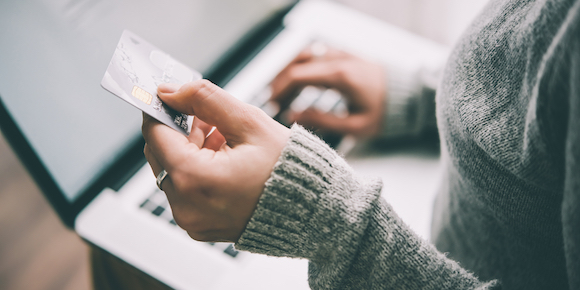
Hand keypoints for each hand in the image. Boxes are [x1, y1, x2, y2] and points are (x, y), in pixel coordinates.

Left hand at [142, 80, 290, 242]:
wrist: (312, 210)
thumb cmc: (289, 170)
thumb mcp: (249, 122)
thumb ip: (205, 99)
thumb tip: (171, 91)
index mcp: (194, 180)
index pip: (155, 133)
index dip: (161, 108)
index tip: (169, 95)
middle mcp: (185, 206)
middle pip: (160, 153)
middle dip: (180, 129)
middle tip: (208, 117)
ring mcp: (191, 221)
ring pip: (172, 170)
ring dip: (190, 149)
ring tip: (226, 141)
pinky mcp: (199, 226)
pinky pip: (185, 190)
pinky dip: (197, 170)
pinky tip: (225, 160)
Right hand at [270, 45, 385, 136]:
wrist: (408, 97)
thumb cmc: (384, 114)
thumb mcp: (355, 126)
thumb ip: (321, 120)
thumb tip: (292, 115)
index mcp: (339, 76)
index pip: (297, 76)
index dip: (279, 90)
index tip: (272, 105)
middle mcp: (338, 60)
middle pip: (296, 63)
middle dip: (280, 82)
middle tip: (273, 102)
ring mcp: (340, 54)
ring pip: (303, 55)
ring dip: (288, 72)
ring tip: (281, 93)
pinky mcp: (343, 56)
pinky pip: (315, 55)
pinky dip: (301, 66)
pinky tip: (298, 83)